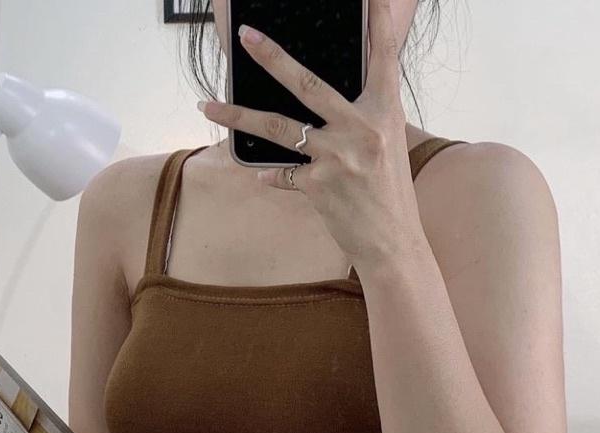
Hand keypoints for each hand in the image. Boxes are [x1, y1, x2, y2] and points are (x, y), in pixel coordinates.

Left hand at [198, 0, 423, 267]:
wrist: (392, 242)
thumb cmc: (390, 193)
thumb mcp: (388, 145)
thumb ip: (363, 117)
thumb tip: (326, 102)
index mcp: (385, 113)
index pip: (383, 58)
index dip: (378, 23)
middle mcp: (362, 129)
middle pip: (308, 84)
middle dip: (272, 57)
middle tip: (245, 37)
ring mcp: (338, 157)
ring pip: (278, 127)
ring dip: (238, 115)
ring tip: (207, 106)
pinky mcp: (319, 186)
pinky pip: (283, 173)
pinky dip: (272, 174)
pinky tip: (262, 174)